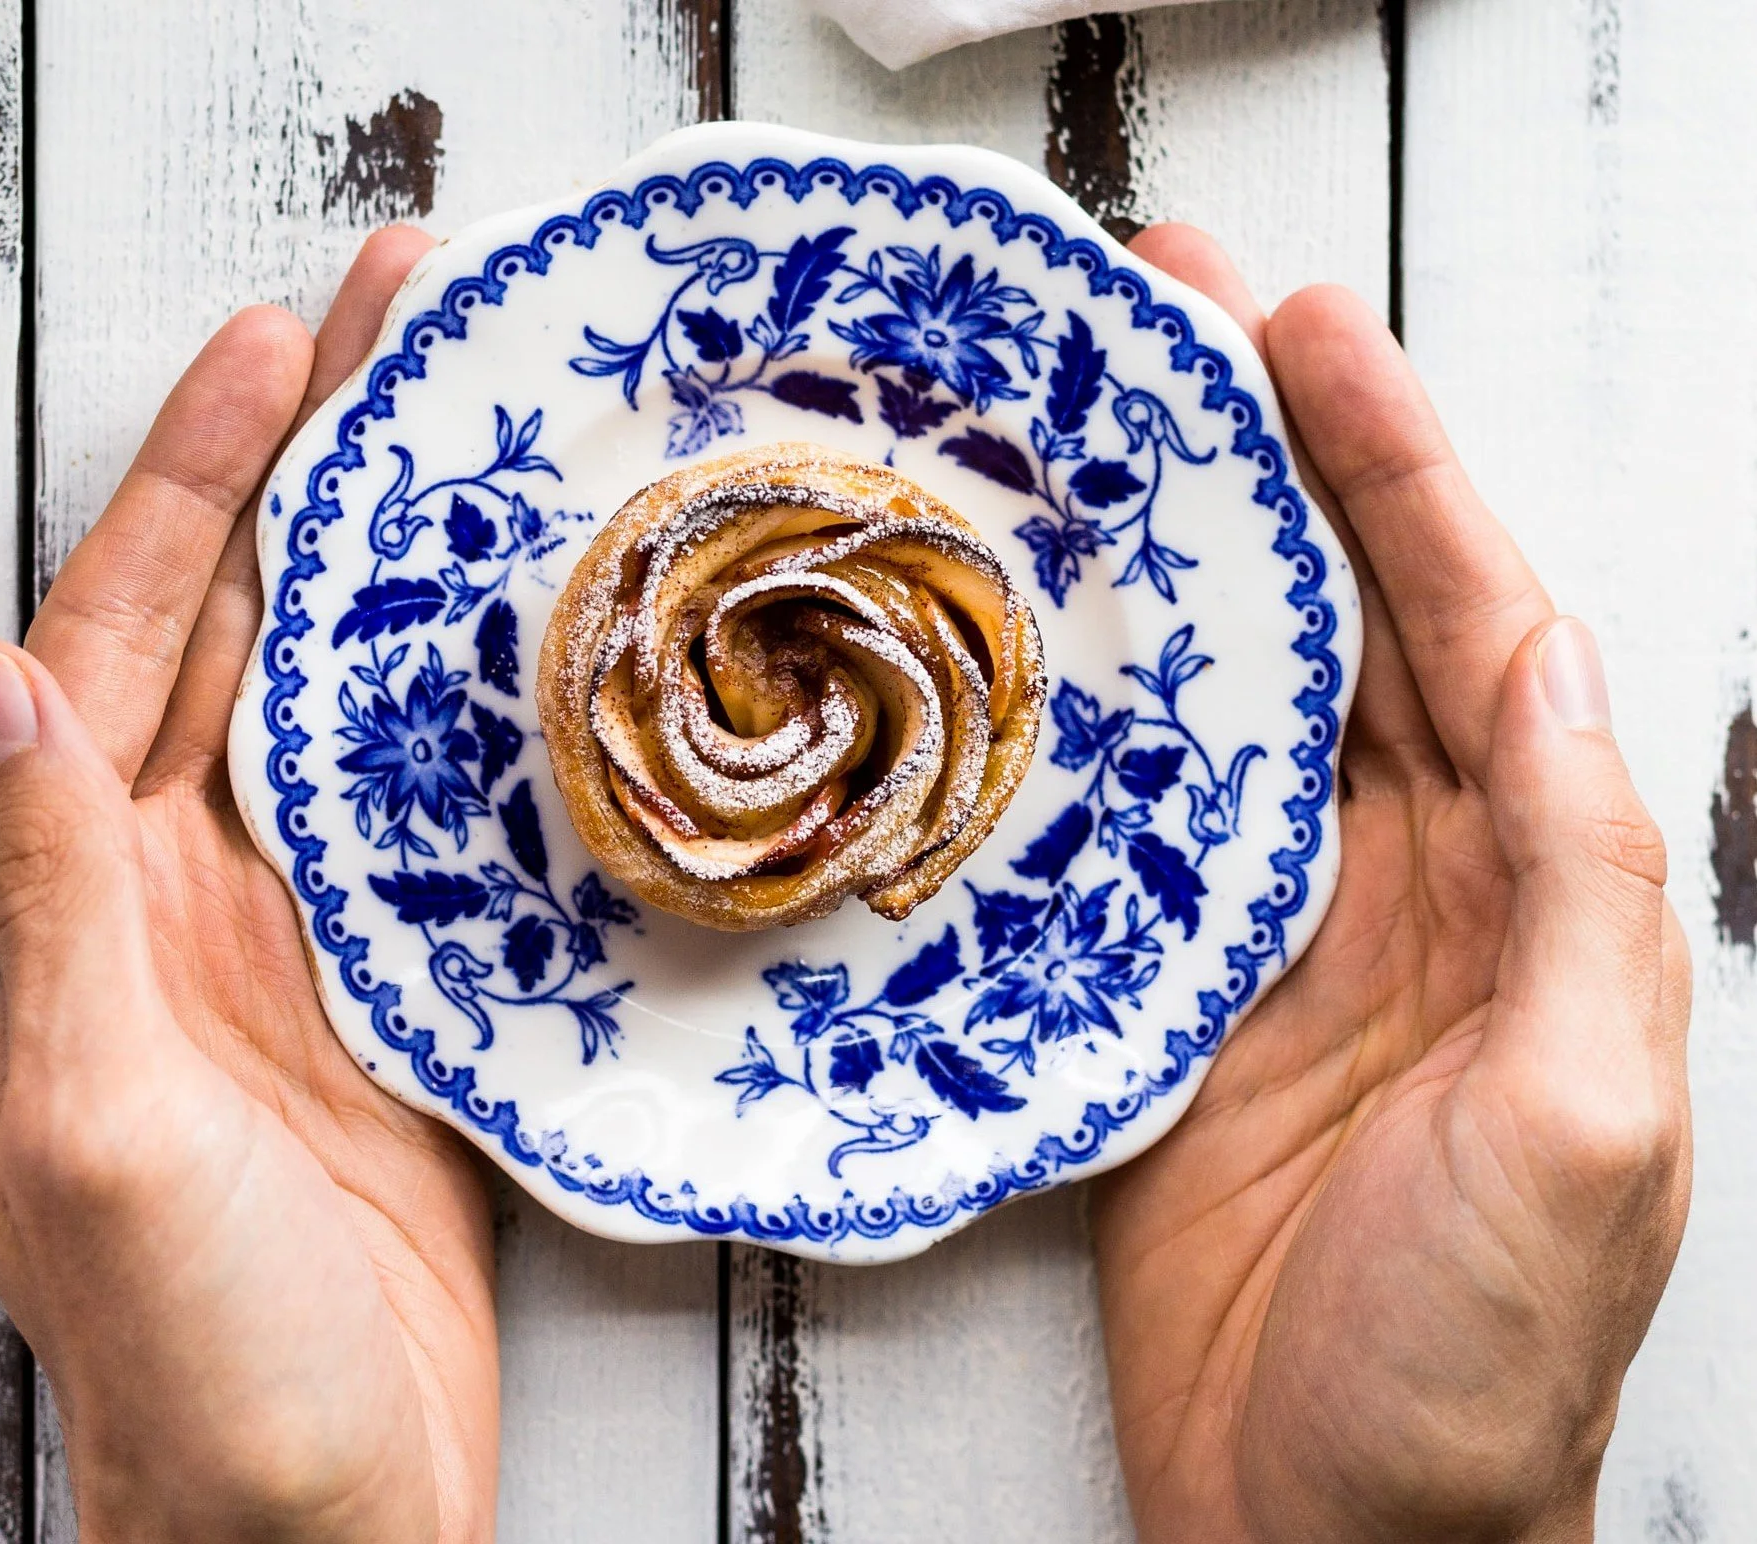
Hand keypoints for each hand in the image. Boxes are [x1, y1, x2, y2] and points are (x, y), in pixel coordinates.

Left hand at [0, 229, 495, 1543]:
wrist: (318, 1508)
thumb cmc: (195, 1354)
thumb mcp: (93, 1126)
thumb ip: (43, 904)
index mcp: (70, 909)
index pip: (121, 639)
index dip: (199, 482)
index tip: (276, 344)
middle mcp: (165, 899)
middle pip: (235, 634)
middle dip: (308, 470)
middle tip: (397, 329)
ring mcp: (284, 939)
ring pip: (332, 702)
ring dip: (391, 566)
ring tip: (468, 442)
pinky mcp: (387, 987)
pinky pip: (421, 808)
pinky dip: (463, 706)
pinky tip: (521, 641)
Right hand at [1092, 228, 1691, 1542]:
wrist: (1326, 1535)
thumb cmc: (1473, 1363)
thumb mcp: (1584, 1119)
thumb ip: (1586, 891)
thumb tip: (1555, 670)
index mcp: (1536, 893)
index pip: (1474, 626)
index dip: (1396, 468)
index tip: (1305, 337)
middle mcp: (1415, 889)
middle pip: (1346, 625)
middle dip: (1274, 463)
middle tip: (1174, 324)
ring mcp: (1283, 936)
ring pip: (1233, 702)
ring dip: (1174, 567)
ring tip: (1093, 440)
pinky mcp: (1171, 997)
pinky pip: (1130, 823)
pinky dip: (1090, 721)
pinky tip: (1036, 644)